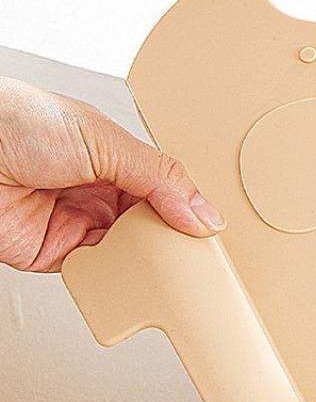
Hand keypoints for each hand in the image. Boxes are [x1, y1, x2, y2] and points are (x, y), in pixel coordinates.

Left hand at [0, 76, 224, 271]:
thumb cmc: (11, 121)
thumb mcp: (102, 138)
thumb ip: (159, 177)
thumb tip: (204, 213)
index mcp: (114, 156)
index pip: (166, 191)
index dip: (189, 210)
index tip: (210, 230)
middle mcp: (97, 191)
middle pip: (153, 227)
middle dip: (173, 240)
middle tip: (194, 253)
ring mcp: (79, 224)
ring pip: (132, 254)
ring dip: (149, 262)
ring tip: (168, 266)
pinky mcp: (58, 256)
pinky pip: (99, 276)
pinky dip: (117, 280)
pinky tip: (131, 275)